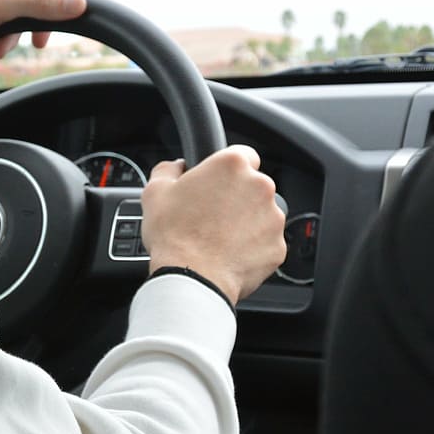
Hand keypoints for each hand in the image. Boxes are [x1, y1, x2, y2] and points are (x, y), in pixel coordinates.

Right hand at [141, 145, 286, 304]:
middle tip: (212, 215)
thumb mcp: (155, 192)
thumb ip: (168, 170)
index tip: (218, 182)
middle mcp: (260, 187)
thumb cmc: (174, 235)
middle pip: (254, 185)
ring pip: (262, 214)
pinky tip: (229, 254)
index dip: (228, 169)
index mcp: (232, 165)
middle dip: (237, 197)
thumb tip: (176, 167)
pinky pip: (266, 242)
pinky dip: (252, 247)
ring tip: (219, 238)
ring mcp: (273, 218)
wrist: (192, 278)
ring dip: (246, 222)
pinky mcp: (278, 247)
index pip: (243, 154)